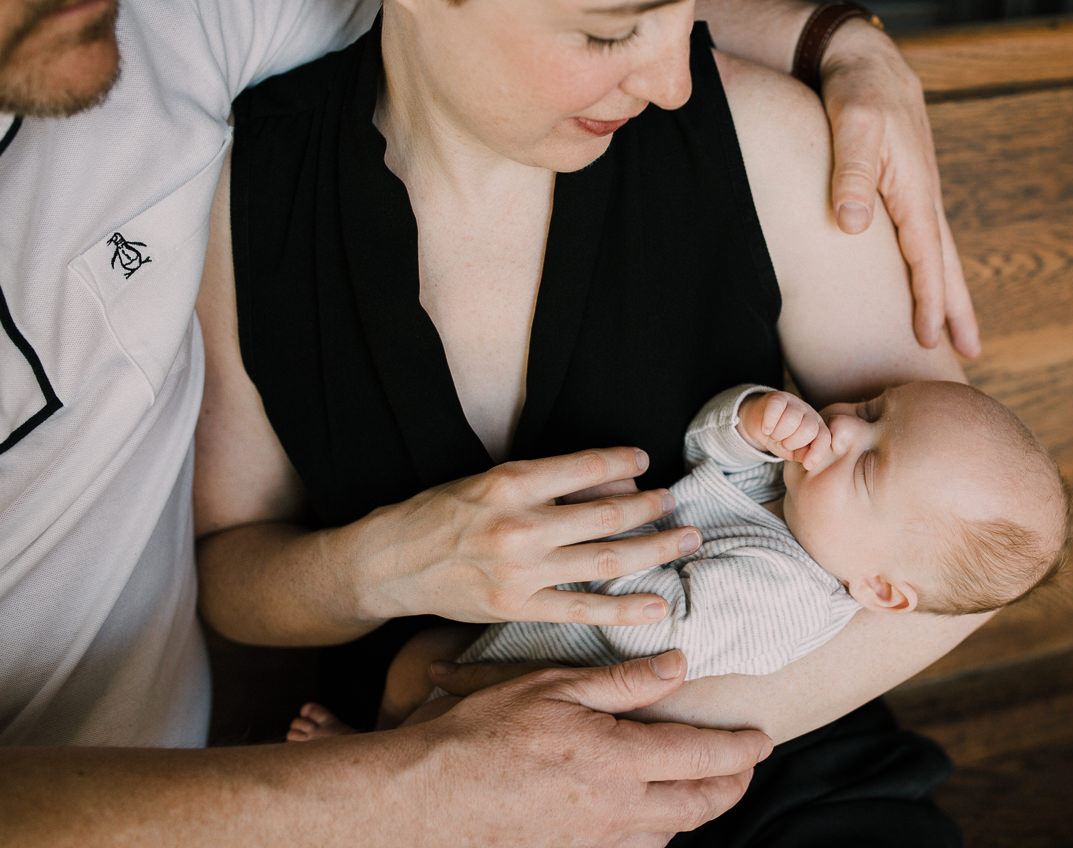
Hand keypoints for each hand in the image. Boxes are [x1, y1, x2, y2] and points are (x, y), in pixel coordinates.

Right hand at [354, 448, 699, 625]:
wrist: (387, 564)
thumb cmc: (437, 514)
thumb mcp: (485, 480)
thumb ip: (541, 483)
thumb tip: (607, 484)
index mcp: (508, 483)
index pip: (584, 467)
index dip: (622, 463)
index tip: (643, 463)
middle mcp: (518, 526)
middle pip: (606, 516)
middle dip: (652, 509)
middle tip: (678, 503)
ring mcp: (519, 572)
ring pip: (605, 559)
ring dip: (654, 549)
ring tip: (685, 540)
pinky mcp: (516, 608)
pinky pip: (583, 609)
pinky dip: (625, 608)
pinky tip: (658, 604)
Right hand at [418, 651, 769, 846]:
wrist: (427, 797)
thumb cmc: (484, 733)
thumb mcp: (554, 688)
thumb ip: (622, 681)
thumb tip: (678, 664)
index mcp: (616, 761)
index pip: (701, 757)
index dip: (739, 749)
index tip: (761, 738)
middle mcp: (615, 811)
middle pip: (699, 806)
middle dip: (733, 786)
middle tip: (747, 766)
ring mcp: (595, 843)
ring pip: (669, 834)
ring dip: (695, 811)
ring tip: (702, 785)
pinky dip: (655, 833)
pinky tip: (650, 815)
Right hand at [737, 391, 831, 469]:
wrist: (760, 423)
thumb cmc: (780, 439)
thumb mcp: (792, 451)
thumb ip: (803, 454)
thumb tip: (809, 461)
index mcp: (817, 428)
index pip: (824, 438)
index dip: (817, 452)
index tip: (808, 465)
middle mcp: (809, 414)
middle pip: (808, 429)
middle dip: (792, 442)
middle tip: (782, 442)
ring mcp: (795, 403)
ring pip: (791, 420)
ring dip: (778, 433)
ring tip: (773, 434)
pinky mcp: (778, 397)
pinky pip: (776, 408)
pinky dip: (769, 422)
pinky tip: (766, 429)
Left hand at [818, 19, 980, 355]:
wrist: (865, 57)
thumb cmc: (856, 90)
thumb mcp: (852, 124)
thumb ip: (852, 172)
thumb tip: (851, 224)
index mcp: (914, 191)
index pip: (924, 258)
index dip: (927, 301)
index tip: (929, 339)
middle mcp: (923, 197)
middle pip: (945, 264)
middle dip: (957, 310)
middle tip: (971, 355)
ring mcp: (918, 192)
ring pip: (939, 253)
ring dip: (950, 293)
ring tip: (959, 331)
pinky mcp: (907, 187)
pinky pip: (925, 239)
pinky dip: (933, 267)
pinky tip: (929, 281)